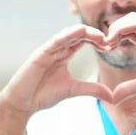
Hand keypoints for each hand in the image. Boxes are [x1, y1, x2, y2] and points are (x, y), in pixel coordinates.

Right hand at [0, 25, 114, 117]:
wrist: (22, 103)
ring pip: (69, 34)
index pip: (83, 41)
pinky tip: (81, 31)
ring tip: (100, 35)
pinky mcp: (40, 53)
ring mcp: (48, 50)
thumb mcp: (73, 90)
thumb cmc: (43, 95)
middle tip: (109, 40)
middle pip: (78, 35)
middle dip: (95, 35)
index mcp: (64, 54)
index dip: (98, 41)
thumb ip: (92, 89)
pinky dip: (68, 34)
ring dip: (85, 32)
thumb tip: (112, 96)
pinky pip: (56, 40)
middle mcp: (57, 49)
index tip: (111, 46)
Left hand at [103, 13, 135, 102]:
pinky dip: (127, 26)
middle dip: (114, 28)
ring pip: (134, 17)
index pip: (126, 31)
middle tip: (105, 44)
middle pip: (128, 20)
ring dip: (118, 25)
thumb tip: (113, 98)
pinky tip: (116, 37)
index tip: (105, 48)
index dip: (114, 36)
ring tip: (109, 40)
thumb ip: (130, 89)